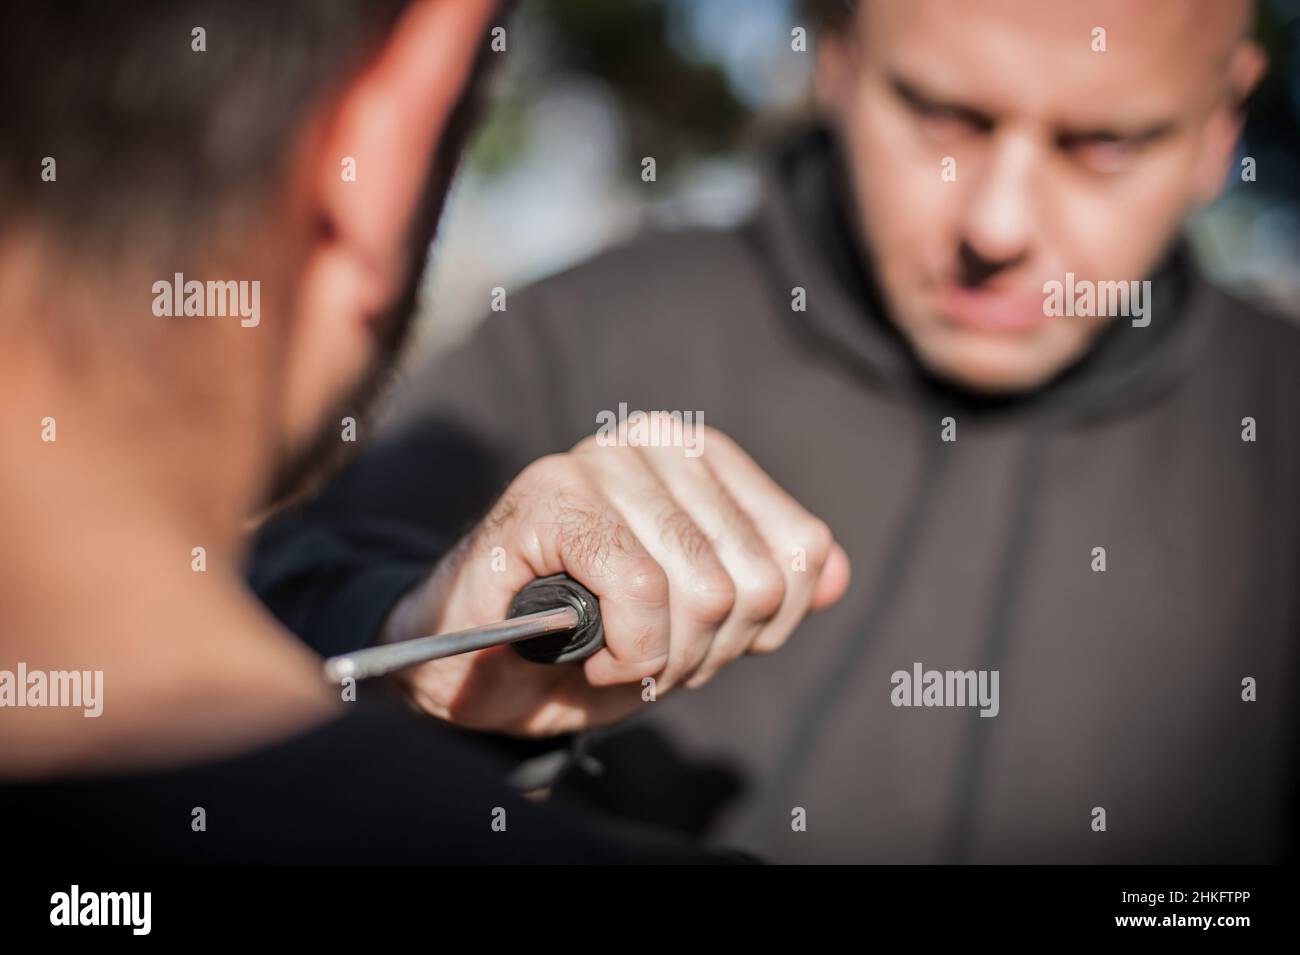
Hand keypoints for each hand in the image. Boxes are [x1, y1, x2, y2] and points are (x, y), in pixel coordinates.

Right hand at [380, 420, 850, 735]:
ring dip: (665, 660)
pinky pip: (640, 592)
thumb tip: (835, 572)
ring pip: (703, 591)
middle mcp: (650, 443)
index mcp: (696, 456)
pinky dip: (628, 651)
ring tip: (616, 655)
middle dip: (707, 653)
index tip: (697, 643)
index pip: (798, 549)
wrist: (466, 666)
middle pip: (754, 581)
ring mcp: (595, 463)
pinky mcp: (545, 498)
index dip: (761, 627)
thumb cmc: (583, 637)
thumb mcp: (694, 622)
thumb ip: (766, 591)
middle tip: (647, 659)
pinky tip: (589, 655)